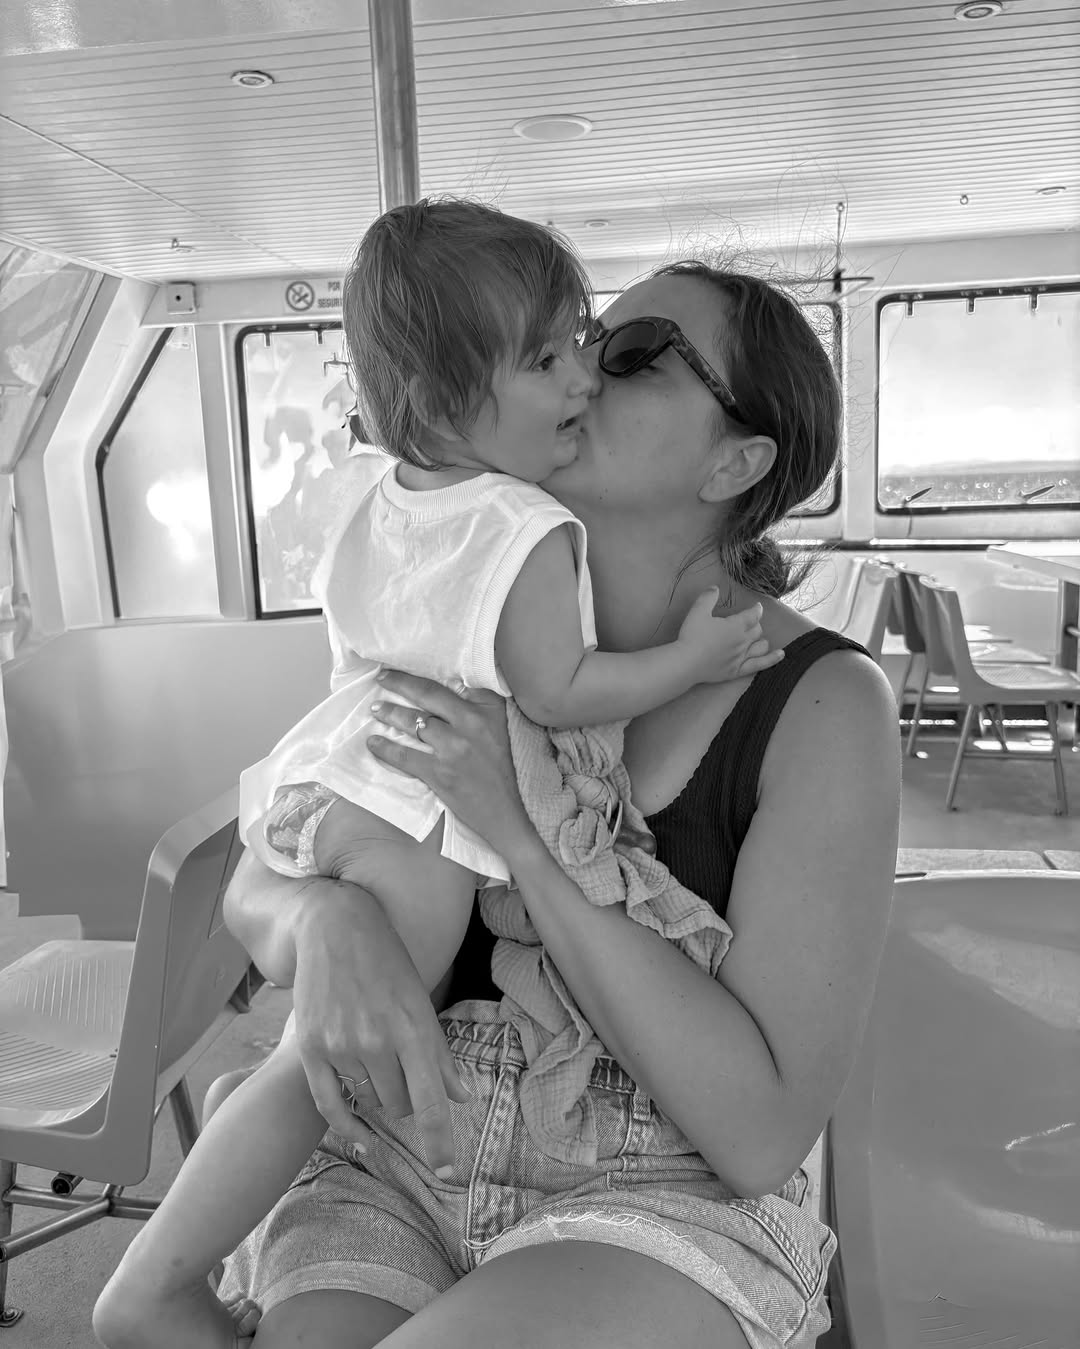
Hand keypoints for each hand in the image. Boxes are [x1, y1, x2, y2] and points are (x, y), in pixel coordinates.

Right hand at [290, 883, 470, 1175]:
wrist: (335, 929)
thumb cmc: (388, 964)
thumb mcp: (421, 1002)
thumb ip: (439, 1054)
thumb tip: (461, 1096)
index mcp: (413, 1028)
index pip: (430, 1100)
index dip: (439, 1142)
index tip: (447, 1173)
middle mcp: (377, 1041)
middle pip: (399, 1105)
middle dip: (407, 1099)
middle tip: (402, 1069)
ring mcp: (341, 1046)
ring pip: (370, 1102)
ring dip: (378, 1095)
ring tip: (376, 1061)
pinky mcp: (311, 1047)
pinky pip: (330, 1105)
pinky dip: (348, 1125)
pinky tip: (361, 1137)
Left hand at [366, 669, 537, 861]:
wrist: (509, 813)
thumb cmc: (505, 769)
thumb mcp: (503, 727)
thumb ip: (483, 703)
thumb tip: (458, 683)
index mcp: (487, 710)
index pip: (450, 685)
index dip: (423, 674)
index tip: (404, 668)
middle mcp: (471, 723)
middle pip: (427, 695)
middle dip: (400, 683)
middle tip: (381, 677)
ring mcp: (454, 749)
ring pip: (413, 723)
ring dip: (390, 713)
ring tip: (376, 709)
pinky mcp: (441, 774)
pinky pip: (405, 757)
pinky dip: (386, 749)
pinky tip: (373, 743)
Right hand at [676, 592, 783, 682]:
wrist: (686, 663)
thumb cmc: (691, 636)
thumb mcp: (697, 611)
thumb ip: (708, 598)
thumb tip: (715, 588)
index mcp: (735, 625)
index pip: (753, 615)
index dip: (756, 609)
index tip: (757, 606)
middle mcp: (743, 640)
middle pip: (757, 630)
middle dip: (754, 624)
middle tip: (747, 622)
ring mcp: (742, 657)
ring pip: (761, 645)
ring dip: (760, 639)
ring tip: (756, 638)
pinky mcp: (738, 670)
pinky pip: (760, 664)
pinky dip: (772, 659)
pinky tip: (781, 655)